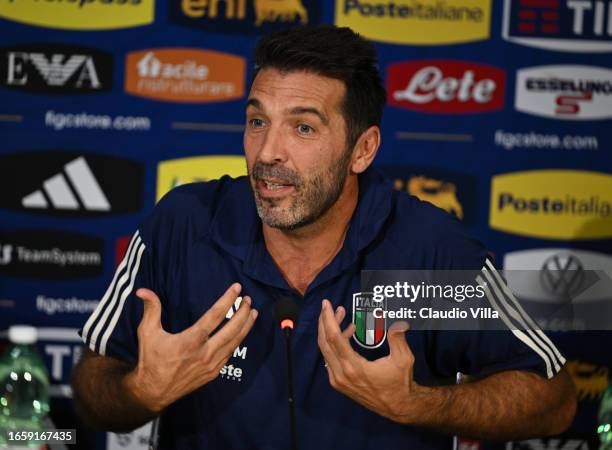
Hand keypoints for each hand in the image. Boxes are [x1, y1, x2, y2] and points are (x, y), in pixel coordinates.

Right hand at [124, 283, 257, 412]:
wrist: (153, 392)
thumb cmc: (150, 360)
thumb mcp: (147, 333)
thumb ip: (151, 309)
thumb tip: (143, 291)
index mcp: (191, 340)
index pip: (215, 315)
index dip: (228, 300)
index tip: (237, 288)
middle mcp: (204, 353)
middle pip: (232, 328)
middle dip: (243, 312)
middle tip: (248, 299)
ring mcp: (211, 364)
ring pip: (235, 342)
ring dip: (246, 326)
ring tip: (252, 312)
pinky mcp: (213, 373)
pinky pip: (230, 353)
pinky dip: (238, 340)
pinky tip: (242, 332)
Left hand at [317, 299, 423, 423]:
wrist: (398, 407)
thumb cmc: (400, 382)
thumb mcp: (403, 359)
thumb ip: (398, 338)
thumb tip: (398, 322)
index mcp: (354, 368)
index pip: (334, 338)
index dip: (329, 319)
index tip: (326, 304)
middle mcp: (342, 374)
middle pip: (324, 342)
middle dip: (325, 321)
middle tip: (330, 306)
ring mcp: (338, 380)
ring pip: (326, 350)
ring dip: (330, 331)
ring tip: (342, 315)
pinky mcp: (339, 383)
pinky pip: (330, 358)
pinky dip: (334, 344)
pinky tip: (347, 333)